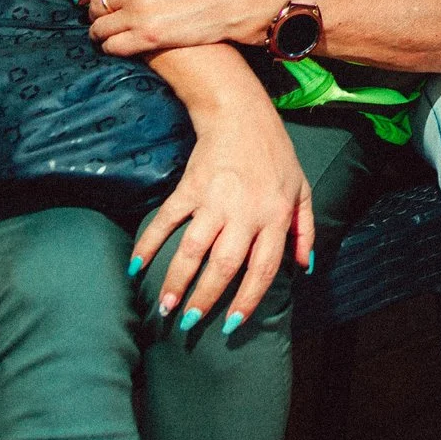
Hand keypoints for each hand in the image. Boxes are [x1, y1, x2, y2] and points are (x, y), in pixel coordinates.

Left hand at [82, 0, 285, 56]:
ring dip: (100, 34)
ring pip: (98, 28)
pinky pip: (112, 47)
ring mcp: (139, 11)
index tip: (84, 0)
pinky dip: (111, 49)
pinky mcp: (149, 37)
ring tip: (108, 37)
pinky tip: (120, 47)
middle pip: (95, 5)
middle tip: (101, 21)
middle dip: (95, 14)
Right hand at [133, 96, 312, 334]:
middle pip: (224, 265)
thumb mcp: (301, 189)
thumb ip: (305, 229)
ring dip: (176, 280)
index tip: (232, 324)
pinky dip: (149, 243)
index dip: (248, 299)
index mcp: (274, 216)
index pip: (263, 267)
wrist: (242, 115)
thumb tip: (303, 267)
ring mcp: (214, 200)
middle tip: (189, 323)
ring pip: (193, 249)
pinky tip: (136, 266)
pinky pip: (166, 220)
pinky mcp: (189, 187)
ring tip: (163, 306)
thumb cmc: (275, 155)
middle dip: (205, 298)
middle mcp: (245, 212)